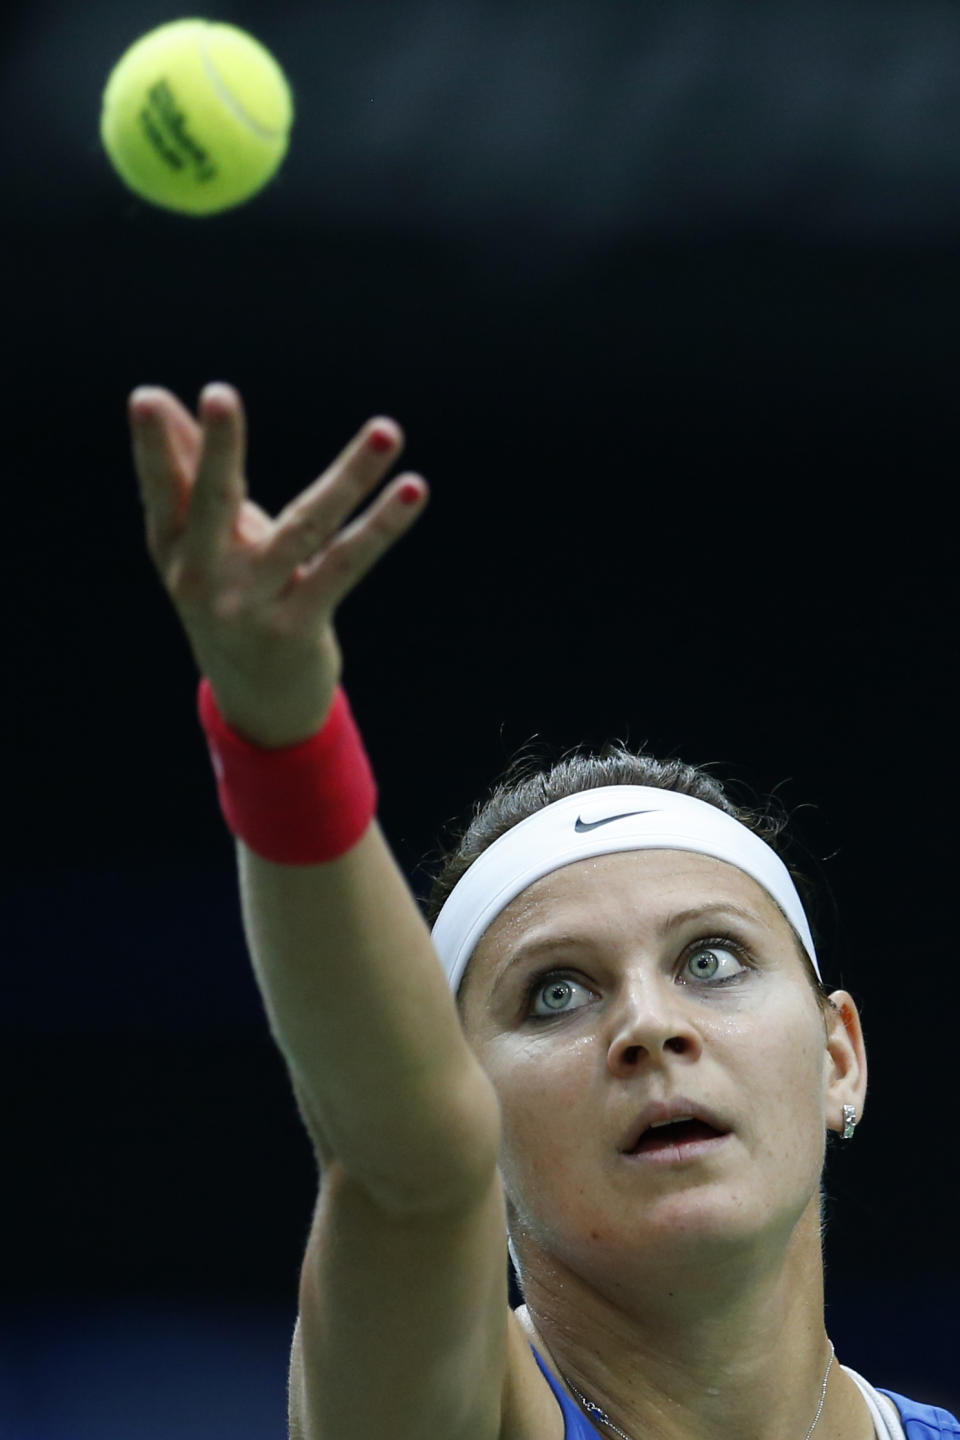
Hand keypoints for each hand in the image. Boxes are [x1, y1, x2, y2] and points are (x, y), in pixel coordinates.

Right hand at [128, 381, 427, 746]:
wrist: (257, 698)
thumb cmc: (229, 593)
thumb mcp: (202, 543)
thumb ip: (186, 473)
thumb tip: (164, 398)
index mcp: (174, 548)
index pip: (162, 488)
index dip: (153, 446)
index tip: (147, 397)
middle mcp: (205, 576)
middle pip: (213, 501)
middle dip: (216, 448)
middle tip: (218, 394)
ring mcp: (253, 604)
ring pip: (306, 527)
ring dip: (351, 476)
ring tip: (388, 430)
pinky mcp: (299, 625)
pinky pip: (347, 563)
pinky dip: (382, 526)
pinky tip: (411, 489)